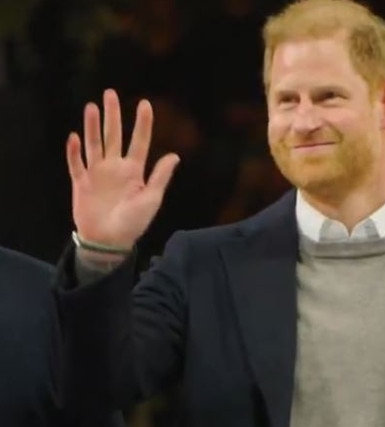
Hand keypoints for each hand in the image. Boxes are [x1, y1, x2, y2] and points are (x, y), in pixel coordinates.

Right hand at [66, 89, 179, 247]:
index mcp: (134, 171)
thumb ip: (160, 176)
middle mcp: (115, 168)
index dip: (142, 123)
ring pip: (94, 144)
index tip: (145, 103)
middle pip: (113, 136)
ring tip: (92, 106)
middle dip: (112, 115)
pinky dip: (74, 151)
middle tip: (110, 93)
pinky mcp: (81, 183)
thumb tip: (175, 155)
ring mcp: (97, 174)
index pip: (139, 141)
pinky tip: (74, 136)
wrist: (110, 241)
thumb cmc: (134, 222)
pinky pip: (76, 164)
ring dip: (92, 126)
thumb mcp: (151, 199)